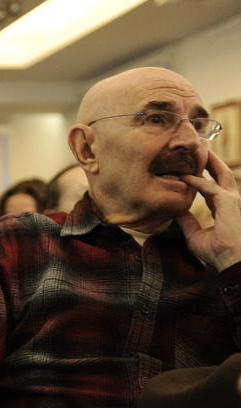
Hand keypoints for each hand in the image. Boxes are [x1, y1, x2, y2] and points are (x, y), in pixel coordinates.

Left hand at [176, 150, 240, 270]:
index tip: (186, 167)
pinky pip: (210, 187)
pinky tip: (183, 175)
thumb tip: (174, 212)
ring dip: (208, 160)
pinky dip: (196, 180)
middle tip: (198, 145)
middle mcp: (231, 200)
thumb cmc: (218, 253)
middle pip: (221, 173)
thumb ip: (186, 222)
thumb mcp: (195, 235)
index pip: (212, 186)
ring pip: (220, 173)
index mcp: (224, 207)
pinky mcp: (229, 203)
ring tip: (198, 146)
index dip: (200, 175)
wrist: (232, 262)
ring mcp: (232, 200)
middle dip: (210, 159)